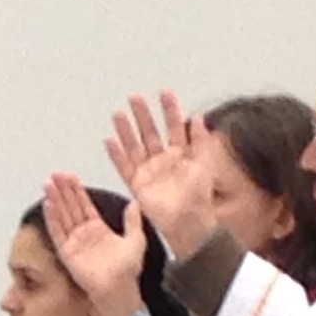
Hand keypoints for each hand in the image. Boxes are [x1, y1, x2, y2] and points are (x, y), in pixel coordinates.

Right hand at [43, 173, 144, 315]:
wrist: (119, 289)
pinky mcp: (67, 253)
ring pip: (62, 217)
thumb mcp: (136, 239)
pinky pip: (58, 233)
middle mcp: (83, 234)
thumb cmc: (128, 269)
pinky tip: (48, 205)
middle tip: (56, 174)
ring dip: (55, 200)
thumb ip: (133, 221)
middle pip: (70, 207)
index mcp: (98, 229)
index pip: (83, 205)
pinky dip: (52, 219)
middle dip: (63, 190)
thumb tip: (135, 203)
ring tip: (48, 184)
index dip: (77, 190)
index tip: (69, 176)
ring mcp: (73, 243)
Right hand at [105, 90, 215, 258]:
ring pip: (135, 146)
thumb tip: (198, 118)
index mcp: (181, 154)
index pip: (174, 126)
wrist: (188, 222)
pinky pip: (124, 167)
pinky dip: (116, 155)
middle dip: (143, 115)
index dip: (170, 110)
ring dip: (126, 130)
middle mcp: (163, 160)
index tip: (164, 93)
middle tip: (135, 98)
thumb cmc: (199, 198)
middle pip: (150, 133)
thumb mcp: (205, 164)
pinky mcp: (137, 184)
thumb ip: (201, 141)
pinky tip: (110, 142)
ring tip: (118, 114)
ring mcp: (149, 171)